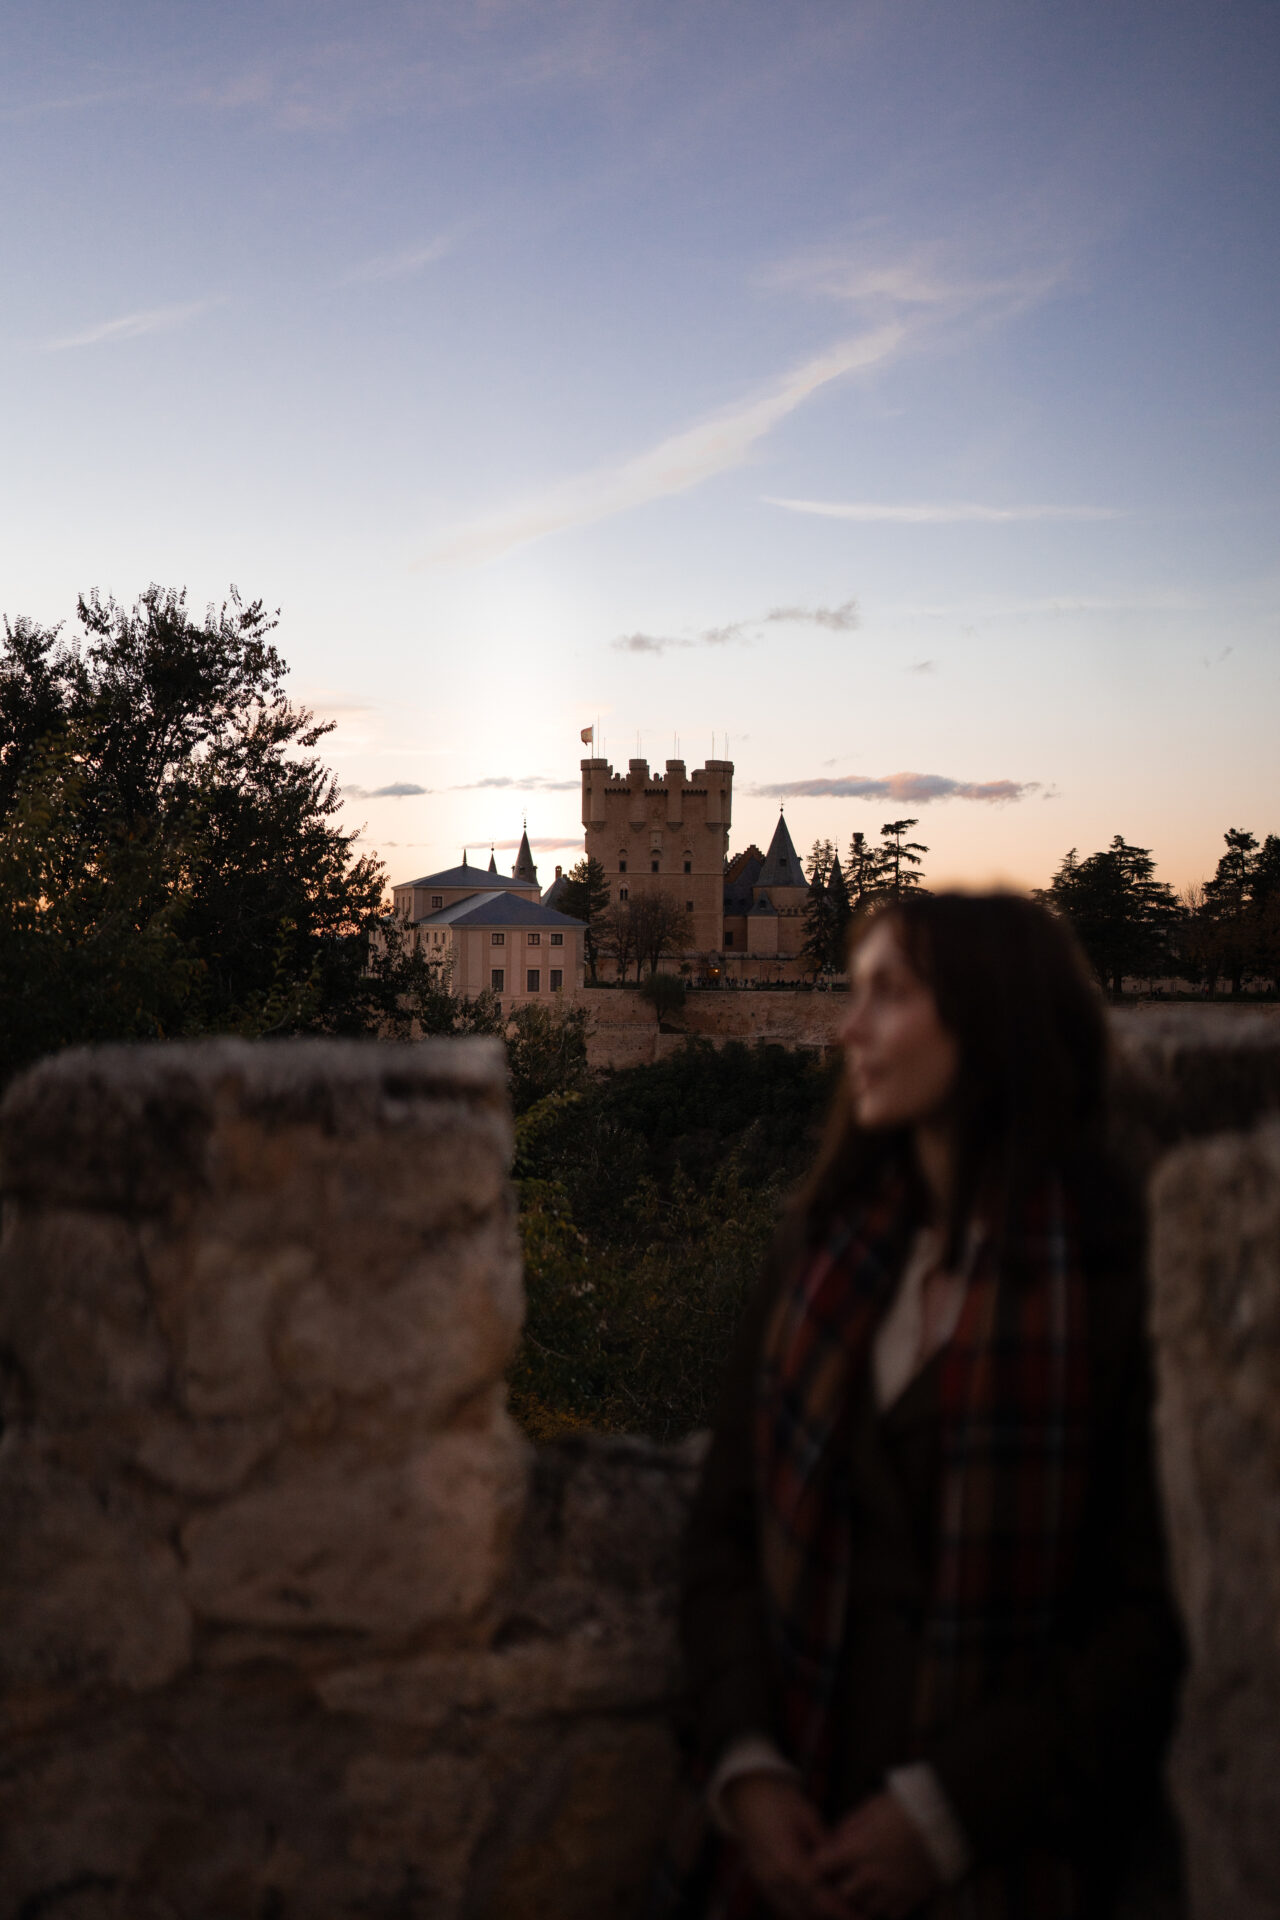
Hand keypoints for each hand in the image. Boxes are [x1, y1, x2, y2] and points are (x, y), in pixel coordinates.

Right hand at [722, 1773, 849, 1919]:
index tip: (859, 1914)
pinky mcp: (761, 1883)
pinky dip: (801, 1911)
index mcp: (786, 1860)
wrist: (746, 1796)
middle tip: (856, 1917)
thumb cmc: (779, 1801)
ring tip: (840, 1913)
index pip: (817, 1894)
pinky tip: (818, 1907)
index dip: (839, 1907)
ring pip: (794, 1913)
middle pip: (807, 1910)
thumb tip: (845, 1863)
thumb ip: (826, 1843)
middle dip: (831, 1916)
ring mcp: (764, 1882)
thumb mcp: (807, 1814)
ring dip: (815, 1915)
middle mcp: (773, 1877)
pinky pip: (783, 1906)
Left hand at [811, 1791, 938, 1918]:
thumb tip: (835, 1839)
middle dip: (839, 1883)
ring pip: (863, 1907)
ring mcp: (891, 1890)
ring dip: (861, 1898)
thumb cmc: (905, 1808)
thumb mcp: (871, 1807)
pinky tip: (886, 1893)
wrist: (946, 1819)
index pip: (822, 1864)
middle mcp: (872, 1874)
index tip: (823, 1859)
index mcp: (859, 1848)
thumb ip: (849, 1826)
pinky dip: (884, 1907)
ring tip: (865, 1885)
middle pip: (841, 1892)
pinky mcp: (910, 1899)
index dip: (820, 1862)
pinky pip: (888, 1914)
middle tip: (843, 1874)